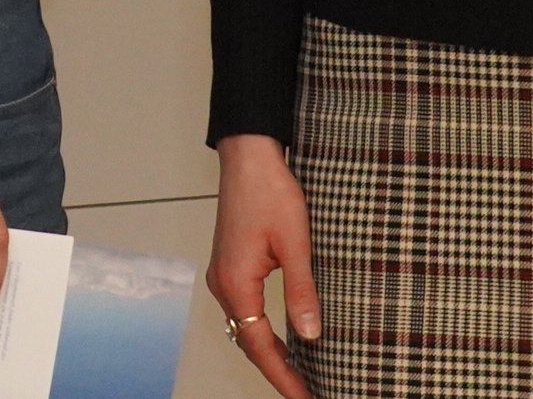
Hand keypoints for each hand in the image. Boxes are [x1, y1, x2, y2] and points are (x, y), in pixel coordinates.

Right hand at [205, 136, 318, 398]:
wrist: (248, 158)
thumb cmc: (270, 193)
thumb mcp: (296, 244)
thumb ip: (301, 292)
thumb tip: (309, 334)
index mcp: (236, 284)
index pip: (260, 346)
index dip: (283, 377)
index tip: (305, 396)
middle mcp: (223, 284)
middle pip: (249, 342)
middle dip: (278, 371)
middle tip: (307, 390)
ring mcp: (224, 275)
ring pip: (246, 327)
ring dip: (270, 352)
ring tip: (301, 372)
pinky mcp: (231, 265)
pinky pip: (245, 310)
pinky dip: (264, 331)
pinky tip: (284, 335)